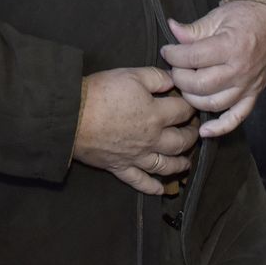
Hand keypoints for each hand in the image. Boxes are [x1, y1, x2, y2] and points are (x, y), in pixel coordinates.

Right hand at [71, 67, 199, 195]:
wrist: (72, 116)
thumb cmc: (101, 92)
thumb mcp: (131, 74)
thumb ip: (155, 77)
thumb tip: (173, 80)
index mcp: (156, 115)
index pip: (182, 111)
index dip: (190, 106)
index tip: (192, 104)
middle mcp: (152, 139)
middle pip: (180, 142)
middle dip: (190, 136)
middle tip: (193, 131)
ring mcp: (137, 157)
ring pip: (165, 165)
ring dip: (179, 164)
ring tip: (186, 162)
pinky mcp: (120, 167)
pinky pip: (140, 181)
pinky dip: (152, 187)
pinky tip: (161, 189)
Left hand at [160, 0, 265, 137]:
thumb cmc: (247, 16)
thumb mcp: (219, 16)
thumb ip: (194, 29)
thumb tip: (172, 29)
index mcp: (230, 46)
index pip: (193, 57)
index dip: (173, 55)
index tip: (167, 51)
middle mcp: (240, 70)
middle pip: (200, 84)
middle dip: (180, 78)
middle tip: (175, 68)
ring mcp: (248, 86)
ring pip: (214, 103)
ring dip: (193, 98)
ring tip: (185, 86)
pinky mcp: (253, 95)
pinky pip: (237, 118)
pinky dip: (220, 128)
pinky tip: (204, 131)